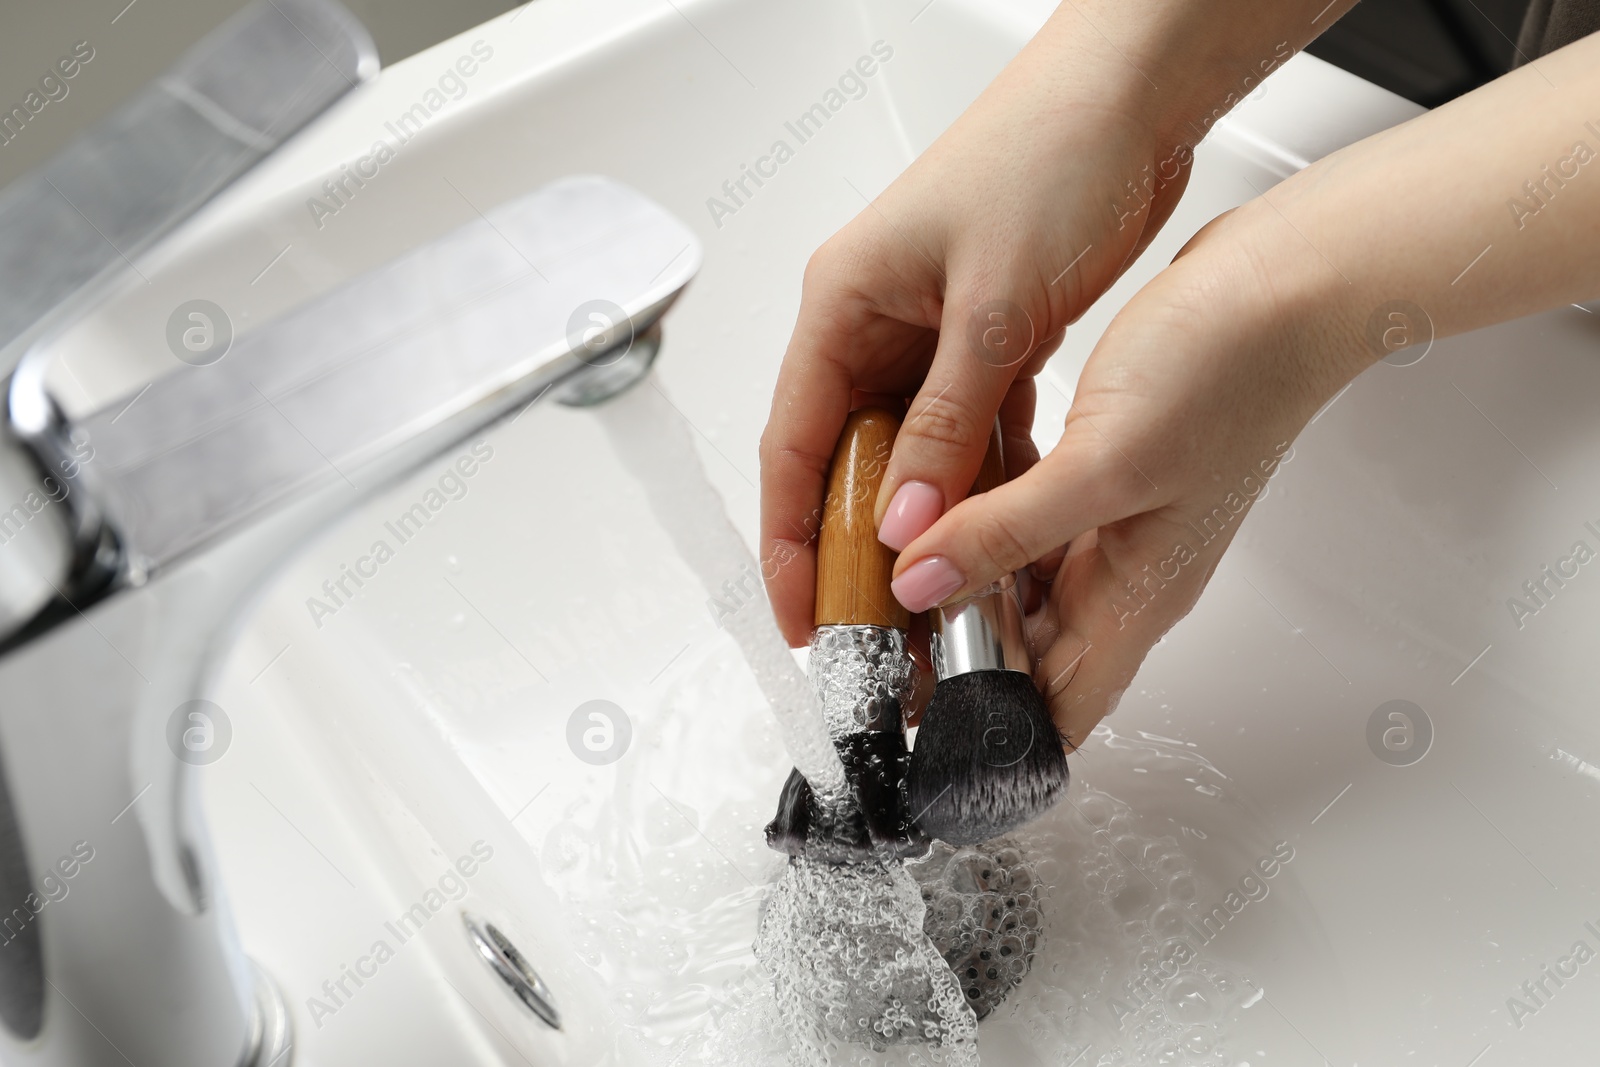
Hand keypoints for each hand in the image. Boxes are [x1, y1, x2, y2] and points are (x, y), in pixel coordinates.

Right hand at [759, 20, 1191, 646]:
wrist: (1131, 95)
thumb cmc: (1048, 156)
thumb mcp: (992, 306)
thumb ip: (947, 421)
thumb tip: (907, 525)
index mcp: (843, 304)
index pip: (794, 447)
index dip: (789, 543)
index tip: (802, 617)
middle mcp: (875, 322)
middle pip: (846, 461)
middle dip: (858, 549)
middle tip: (879, 628)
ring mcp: (931, 332)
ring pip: (911, 452)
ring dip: (926, 522)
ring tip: (943, 599)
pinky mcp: (984, 338)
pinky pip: (967, 428)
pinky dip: (982, 476)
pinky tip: (1004, 526)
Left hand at [891, 210, 1368, 747]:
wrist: (1290, 284)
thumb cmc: (1225, 373)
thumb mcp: (1103, 464)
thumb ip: (1005, 533)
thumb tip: (918, 585)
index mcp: (1136, 597)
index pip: (1059, 709)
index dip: (991, 729)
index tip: (914, 716)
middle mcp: (1128, 573)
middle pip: (1031, 651)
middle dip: (957, 652)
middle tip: (876, 630)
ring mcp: (1121, 523)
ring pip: (1025, 583)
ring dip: (964, 581)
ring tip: (890, 563)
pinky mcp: (1112, 471)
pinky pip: (1033, 521)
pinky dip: (984, 521)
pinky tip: (939, 496)